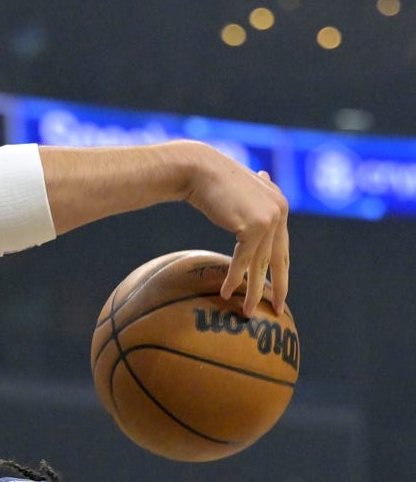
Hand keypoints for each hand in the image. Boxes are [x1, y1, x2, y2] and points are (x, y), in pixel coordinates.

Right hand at [183, 147, 289, 316]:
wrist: (198, 171)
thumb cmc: (210, 182)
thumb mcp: (237, 194)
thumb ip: (251, 203)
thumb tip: (259, 194)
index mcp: (279, 205)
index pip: (282, 246)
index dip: (280, 271)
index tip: (279, 291)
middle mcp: (280, 211)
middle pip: (279, 258)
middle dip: (278, 287)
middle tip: (277, 309)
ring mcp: (269, 219)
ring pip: (261, 264)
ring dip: (252, 290)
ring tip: (246, 311)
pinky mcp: (254, 226)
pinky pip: (244, 260)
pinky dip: (235, 278)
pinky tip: (227, 293)